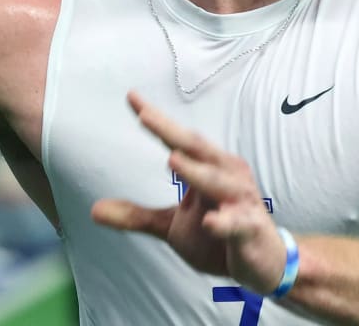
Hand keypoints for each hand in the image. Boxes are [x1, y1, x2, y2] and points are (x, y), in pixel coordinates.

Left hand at [91, 91, 287, 295]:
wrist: (265, 262)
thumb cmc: (220, 234)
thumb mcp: (171, 226)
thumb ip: (136, 216)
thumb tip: (93, 210)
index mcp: (208, 167)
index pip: (178, 140)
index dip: (156, 119)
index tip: (131, 96)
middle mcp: (226, 176)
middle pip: (196, 149)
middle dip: (170, 131)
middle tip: (144, 116)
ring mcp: (241, 202)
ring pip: (217, 182)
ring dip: (195, 171)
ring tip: (171, 159)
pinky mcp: (250, 229)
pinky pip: (236, 224)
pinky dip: (224, 222)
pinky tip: (210, 221)